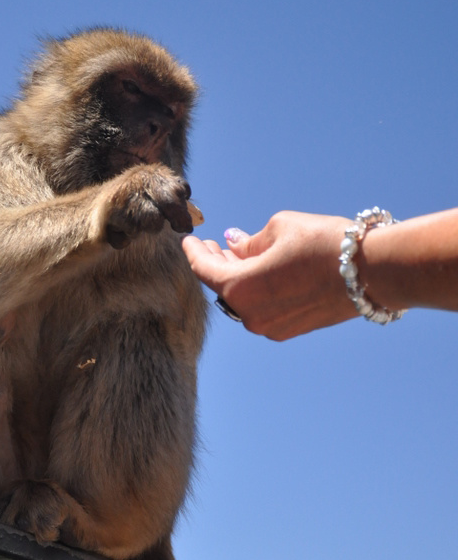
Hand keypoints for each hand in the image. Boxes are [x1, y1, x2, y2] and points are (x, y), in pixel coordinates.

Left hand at [181, 211, 356, 340]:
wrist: (370, 272)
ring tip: (237, 256)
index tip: (189, 240)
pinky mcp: (290, 331)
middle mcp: (250, 314)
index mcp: (239, 287)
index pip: (204, 269)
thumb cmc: (323, 244)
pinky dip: (255, 291)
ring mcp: (270, 327)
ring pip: (242, 301)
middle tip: (211, 246)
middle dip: (215, 264)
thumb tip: (234, 246)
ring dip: (237, 278)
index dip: (194, 252)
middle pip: (221, 288)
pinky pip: (262, 309)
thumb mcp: (279, 229)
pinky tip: (261, 274)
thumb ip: (249, 242)